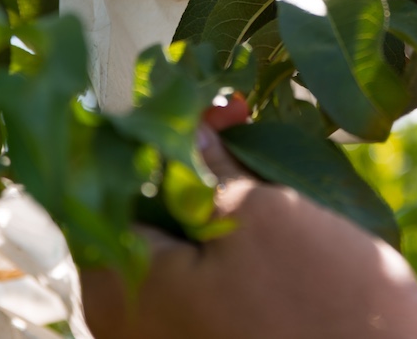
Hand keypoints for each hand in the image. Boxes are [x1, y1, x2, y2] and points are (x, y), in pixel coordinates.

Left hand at [80, 96, 416, 338]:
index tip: (194, 102)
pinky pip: (200, 275)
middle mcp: (127, 322)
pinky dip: (224, 234)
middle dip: (180, 156)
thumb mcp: (259, 217)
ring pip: (172, 240)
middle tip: (234, 120)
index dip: (141, 129)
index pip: (95, 182)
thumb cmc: (321, 311)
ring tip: (254, 153)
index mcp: (117, 288)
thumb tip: (177, 124)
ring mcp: (170, 338)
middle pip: (134, 209)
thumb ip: (202, 165)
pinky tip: (266, 205)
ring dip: (208, 190)